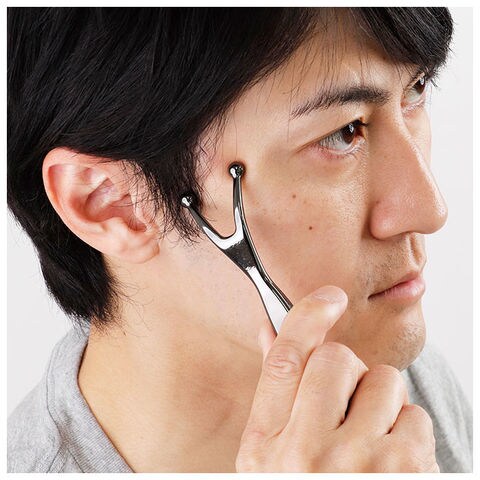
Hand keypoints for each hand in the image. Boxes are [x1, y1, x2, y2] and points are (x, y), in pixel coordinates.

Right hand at [236, 285, 438, 471]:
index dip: (306, 317)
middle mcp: (305, 454)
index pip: (283, 360)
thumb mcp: (270, 457)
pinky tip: (392, 461)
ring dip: (381, 401)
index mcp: (265, 446)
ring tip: (370, 437)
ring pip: (383, 381)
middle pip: (335, 359)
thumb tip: (268, 330)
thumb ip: (275, 391)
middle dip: (347, 371)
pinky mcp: (404, 472)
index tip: (329, 297)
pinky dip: (408, 430)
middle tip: (348, 402)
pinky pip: (415, 415)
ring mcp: (357, 464)